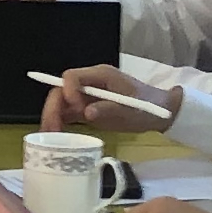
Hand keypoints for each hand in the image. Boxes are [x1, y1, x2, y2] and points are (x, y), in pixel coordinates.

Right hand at [51, 65, 173, 134]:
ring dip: (52, 117)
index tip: (76, 110)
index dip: (68, 92)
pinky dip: (59, 124)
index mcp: (100, 75)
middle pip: (61, 90)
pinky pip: (68, 114)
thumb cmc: (149, 107)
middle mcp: (89, 84)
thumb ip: (110, 109)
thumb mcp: (133, 109)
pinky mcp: (87, 109)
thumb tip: (86, 113)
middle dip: (53, 108)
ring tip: (49, 136)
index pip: (72, 77)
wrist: (162, 112)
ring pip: (61, 103)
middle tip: (51, 129)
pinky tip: (55, 137)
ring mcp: (87, 97)